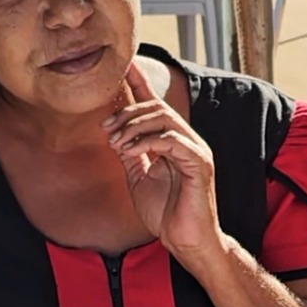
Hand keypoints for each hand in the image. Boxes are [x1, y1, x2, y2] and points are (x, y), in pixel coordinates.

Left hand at [103, 60, 222, 259]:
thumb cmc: (166, 213)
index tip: (125, 65)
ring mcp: (196, 150)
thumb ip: (131, 153)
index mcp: (173, 142)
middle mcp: (187, 141)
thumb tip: (115, 133)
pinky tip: (131, 152)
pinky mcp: (200, 163)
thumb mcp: (139, 177)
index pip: (156, 105)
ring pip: (165, 119)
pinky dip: (147, 142)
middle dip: (127, 113)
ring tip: (117, 144)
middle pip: (157, 107)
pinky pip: (172, 140)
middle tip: (106, 130)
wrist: (185, 241)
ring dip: (134, 127)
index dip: (141, 83)